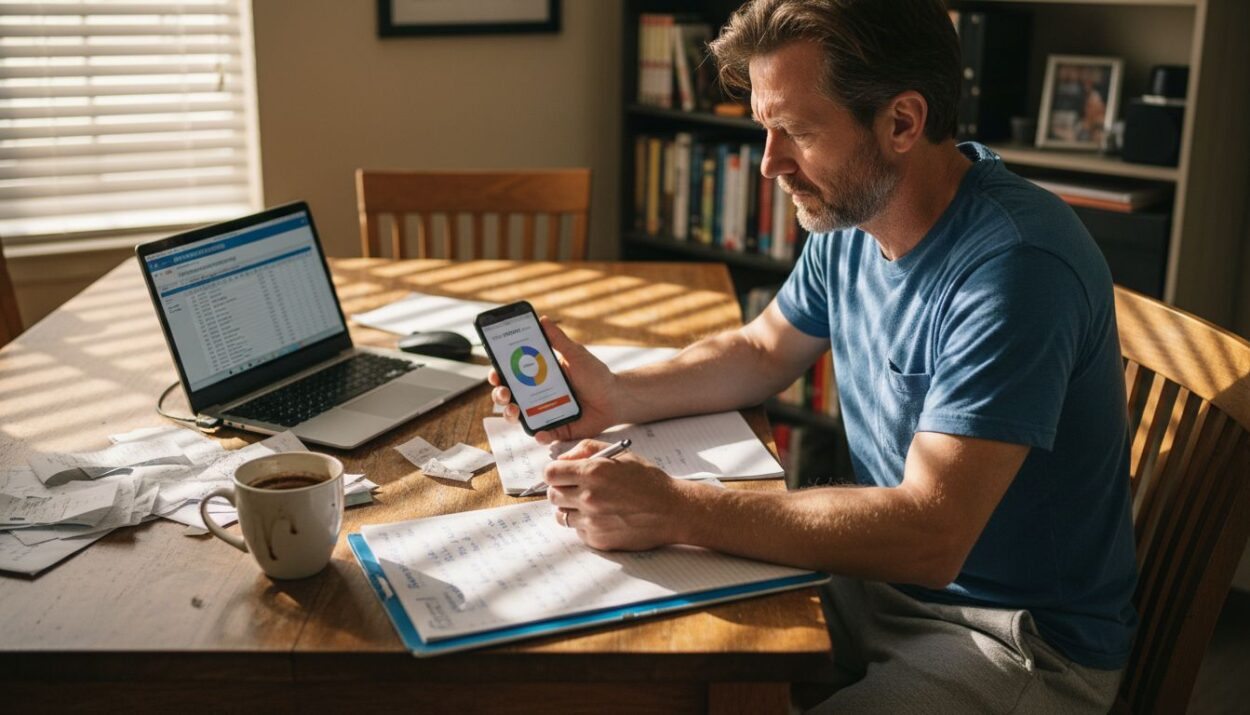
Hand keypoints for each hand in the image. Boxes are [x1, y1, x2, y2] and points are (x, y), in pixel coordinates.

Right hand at [488, 316, 619, 443]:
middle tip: (504, 392)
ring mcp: (544, 412)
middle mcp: (536, 394)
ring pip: (519, 416)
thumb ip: (558, 340)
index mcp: (537, 374)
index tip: (495, 373)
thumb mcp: (576, 355)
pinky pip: (542, 433)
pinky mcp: (556, 428)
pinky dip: (539, 434)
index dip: (498, 374)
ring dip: (511, 414)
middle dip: (500, 394)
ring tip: (515, 410)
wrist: (615, 398)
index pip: (511, 374)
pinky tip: (540, 432)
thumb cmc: (595, 374)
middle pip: (509, 395)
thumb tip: (542, 320)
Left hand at [543, 438, 688, 550]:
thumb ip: (587, 449)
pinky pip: (578, 531)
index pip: (550, 474)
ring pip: (561, 515)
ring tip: (591, 504)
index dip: (555, 473)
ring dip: (570, 509)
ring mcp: (592, 521)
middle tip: (577, 489)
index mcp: (593, 472)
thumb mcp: (620, 454)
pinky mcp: (597, 539)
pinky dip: (585, 524)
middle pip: (552, 495)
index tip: (562, 474)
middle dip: (561, 490)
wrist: (672, 511)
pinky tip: (603, 517)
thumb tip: (564, 458)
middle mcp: (588, 497)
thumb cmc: (648, 481)